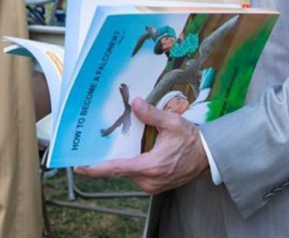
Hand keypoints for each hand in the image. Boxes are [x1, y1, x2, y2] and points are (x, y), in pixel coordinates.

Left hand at [75, 98, 209, 194]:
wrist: (208, 158)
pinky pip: (137, 174)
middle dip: (109, 157)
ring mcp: (152, 185)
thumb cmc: (192, 142)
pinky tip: (133, 150)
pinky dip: (132, 163)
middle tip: (96, 144)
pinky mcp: (155, 185)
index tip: (80, 167)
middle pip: (120, 169)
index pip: (117, 168)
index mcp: (151, 166)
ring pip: (128, 172)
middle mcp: (149, 180)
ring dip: (122, 159)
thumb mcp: (172, 123)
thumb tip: (135, 103)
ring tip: (119, 143)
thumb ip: (152, 114)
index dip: (96, 169)